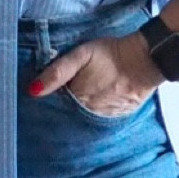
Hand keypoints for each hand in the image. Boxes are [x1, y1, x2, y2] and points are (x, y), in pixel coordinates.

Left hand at [28, 33, 162, 115]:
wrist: (146, 60)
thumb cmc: (111, 54)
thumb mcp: (80, 55)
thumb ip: (56, 72)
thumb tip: (32, 91)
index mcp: (76, 99)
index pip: (54, 109)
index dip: (46, 105)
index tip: (38, 104)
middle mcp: (88, 114)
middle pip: (67, 119)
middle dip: (59, 115)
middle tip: (52, 108)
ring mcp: (103, 118)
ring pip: (82, 122)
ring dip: (75, 118)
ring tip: (73, 109)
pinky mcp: (116, 118)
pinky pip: (98, 123)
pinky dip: (92, 118)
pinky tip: (90, 109)